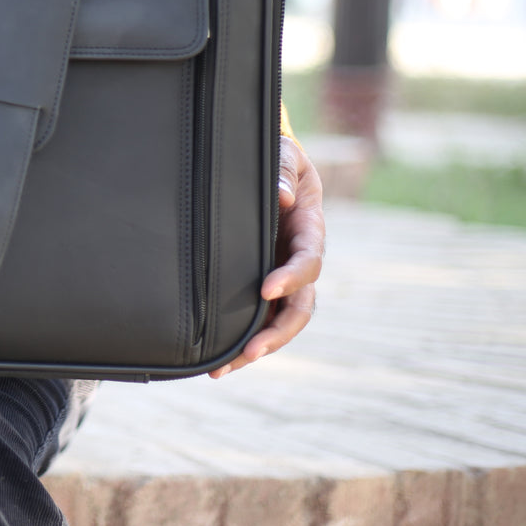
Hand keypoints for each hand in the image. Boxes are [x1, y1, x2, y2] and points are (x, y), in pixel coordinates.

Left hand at [210, 135, 324, 377]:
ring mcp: (282, 275)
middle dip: (276, 333)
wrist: (273, 168)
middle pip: (299, 307)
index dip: (291, 277)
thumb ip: (284, 169)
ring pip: (279, 322)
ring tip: (223, 370)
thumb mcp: (284, 155)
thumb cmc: (280, 158)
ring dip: (256, 347)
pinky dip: (241, 342)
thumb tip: (282, 196)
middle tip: (249, 352)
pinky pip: (258, 318)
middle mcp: (298, 260)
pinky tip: (217, 363)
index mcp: (309, 230)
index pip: (307, 261)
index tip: (266, 290)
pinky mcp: (262, 285)